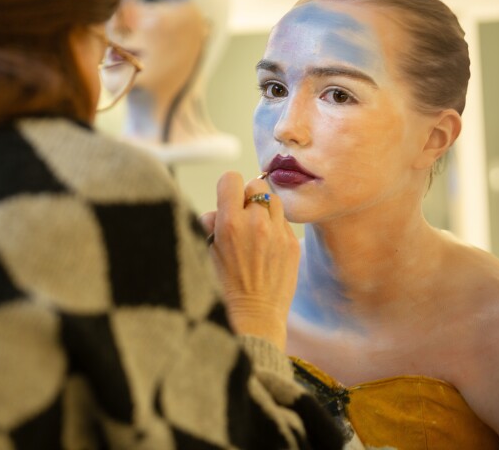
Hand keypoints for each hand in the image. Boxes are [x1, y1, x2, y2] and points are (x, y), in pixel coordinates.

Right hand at [201, 171, 299, 351]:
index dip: (227, 188)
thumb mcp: (205, 253)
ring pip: (273, 200)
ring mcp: (278, 233)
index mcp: (229, 223)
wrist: (254, 318)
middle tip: (240, 219)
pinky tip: (267, 249)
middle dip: (246, 198)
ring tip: (255, 231)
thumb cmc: (223, 288)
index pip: (231, 179)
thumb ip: (210, 225)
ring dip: (263, 209)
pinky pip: (283, 222)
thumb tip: (218, 212)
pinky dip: (275, 228)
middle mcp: (256, 223)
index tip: (226, 201)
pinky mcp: (293, 244)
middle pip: (255, 186)